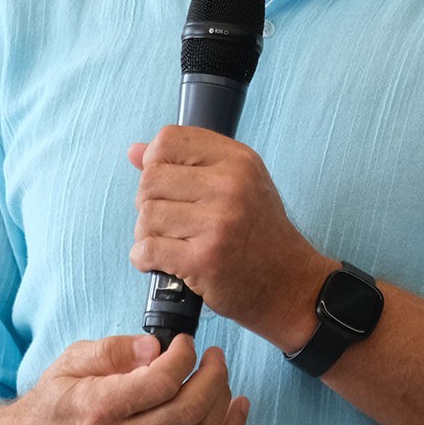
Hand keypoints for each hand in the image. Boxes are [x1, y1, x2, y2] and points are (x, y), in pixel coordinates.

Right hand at [12, 332, 248, 424]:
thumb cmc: (58, 402)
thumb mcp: (72, 361)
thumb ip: (113, 348)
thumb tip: (155, 346)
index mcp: (100, 409)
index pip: (161, 382)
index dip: (184, 355)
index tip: (184, 342)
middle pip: (190, 409)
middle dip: (213, 373)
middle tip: (214, 354)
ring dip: (223, 396)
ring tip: (219, 372)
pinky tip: (237, 405)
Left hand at [128, 126, 334, 350]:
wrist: (288, 284)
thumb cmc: (259, 232)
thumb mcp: (238, 183)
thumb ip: (188, 163)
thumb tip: (134, 151)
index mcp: (238, 160)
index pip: (169, 140)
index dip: (155, 161)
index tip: (167, 183)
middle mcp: (229, 185)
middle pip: (150, 179)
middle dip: (150, 202)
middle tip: (170, 220)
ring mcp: (217, 223)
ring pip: (146, 216)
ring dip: (147, 234)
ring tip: (170, 242)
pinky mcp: (203, 260)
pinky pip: (146, 250)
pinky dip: (144, 259)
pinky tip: (162, 261)